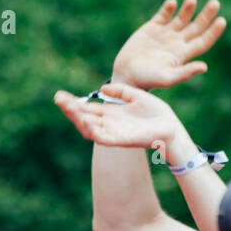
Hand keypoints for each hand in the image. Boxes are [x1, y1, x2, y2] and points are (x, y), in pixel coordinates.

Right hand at [54, 83, 181, 153]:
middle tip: (59, 99)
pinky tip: (86, 120)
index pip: (86, 109)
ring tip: (69, 108)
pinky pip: (103, 138)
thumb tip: (102, 90)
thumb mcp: (136, 95)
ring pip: (89, 130)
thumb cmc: (156, 113)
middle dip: (70, 110)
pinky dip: (94, 131)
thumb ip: (120, 92)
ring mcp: (114, 134)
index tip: (59, 95)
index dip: (72, 103)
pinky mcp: (122, 141)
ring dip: (78, 120)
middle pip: (82, 119)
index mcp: (110, 114)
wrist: (172, 127)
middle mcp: (108, 125)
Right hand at [111, 0, 225, 89]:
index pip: (203, 41)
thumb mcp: (166, 78)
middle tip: (215, 2)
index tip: (222, 20)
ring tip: (192, 0)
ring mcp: (165, 34)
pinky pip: (163, 15)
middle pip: (197, 27)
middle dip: (206, 15)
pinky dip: (168, 8)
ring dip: (188, 8)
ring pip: (182, 18)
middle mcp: (177, 43)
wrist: (125, 75)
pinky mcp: (151, 28)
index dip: (213, 31)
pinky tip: (172, 3)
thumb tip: (204, 67)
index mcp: (183, 54)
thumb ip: (185, 73)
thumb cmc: (146, 79)